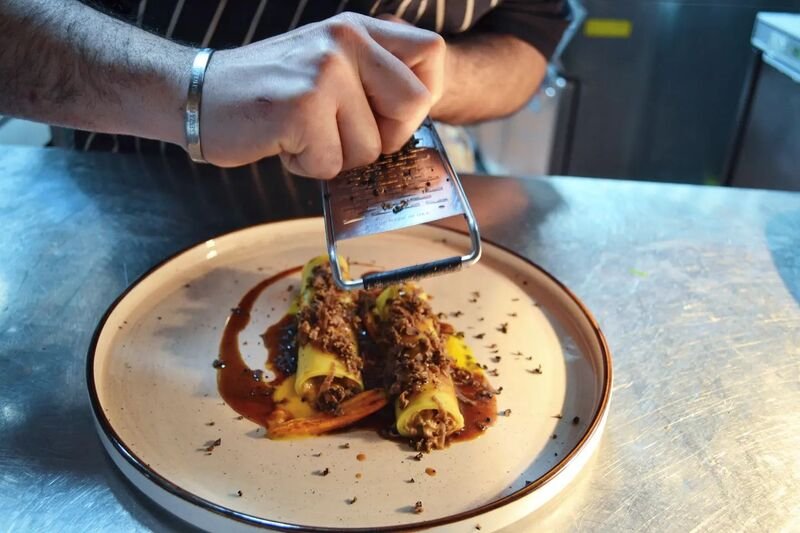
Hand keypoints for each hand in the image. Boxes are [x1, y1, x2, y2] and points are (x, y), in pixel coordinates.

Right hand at [200, 12, 444, 176]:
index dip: (420, 98)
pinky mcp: (302, 107)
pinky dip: (307, 166)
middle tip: (342, 135)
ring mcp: (324, 72)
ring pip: (370, 147)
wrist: (195, 94)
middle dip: (383, 138)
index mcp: (356, 29)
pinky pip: (331, 163)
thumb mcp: (325, 64)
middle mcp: (345, 40)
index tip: (388, 116)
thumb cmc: (266, 93)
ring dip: (335, 157)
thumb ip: (370, 78)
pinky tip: (283, 143)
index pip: (431, 54)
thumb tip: (414, 116)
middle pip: (414, 105)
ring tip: (301, 135)